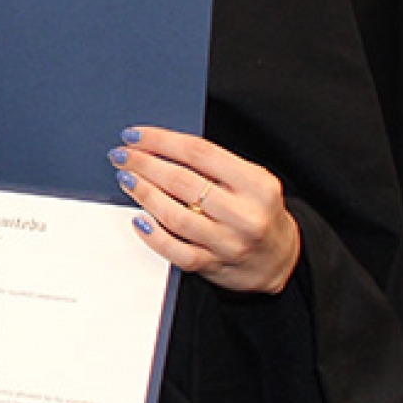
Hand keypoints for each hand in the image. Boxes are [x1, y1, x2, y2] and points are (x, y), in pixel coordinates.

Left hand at [111, 126, 301, 293]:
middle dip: (144, 164)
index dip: (160, 141)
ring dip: (144, 194)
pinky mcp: (215, 266)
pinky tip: (138, 220)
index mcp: (257, 184)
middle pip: (182, 182)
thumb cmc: (257, 211)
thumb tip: (158, 146)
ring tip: (126, 179)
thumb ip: (216, 165)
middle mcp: (245, 214)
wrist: (281, 260)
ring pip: (175, 216)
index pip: (199, 153)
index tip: (134, 135)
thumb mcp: (251, 181)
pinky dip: (153, 236)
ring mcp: (230, 243)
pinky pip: (176, 252)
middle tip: (121, 155)